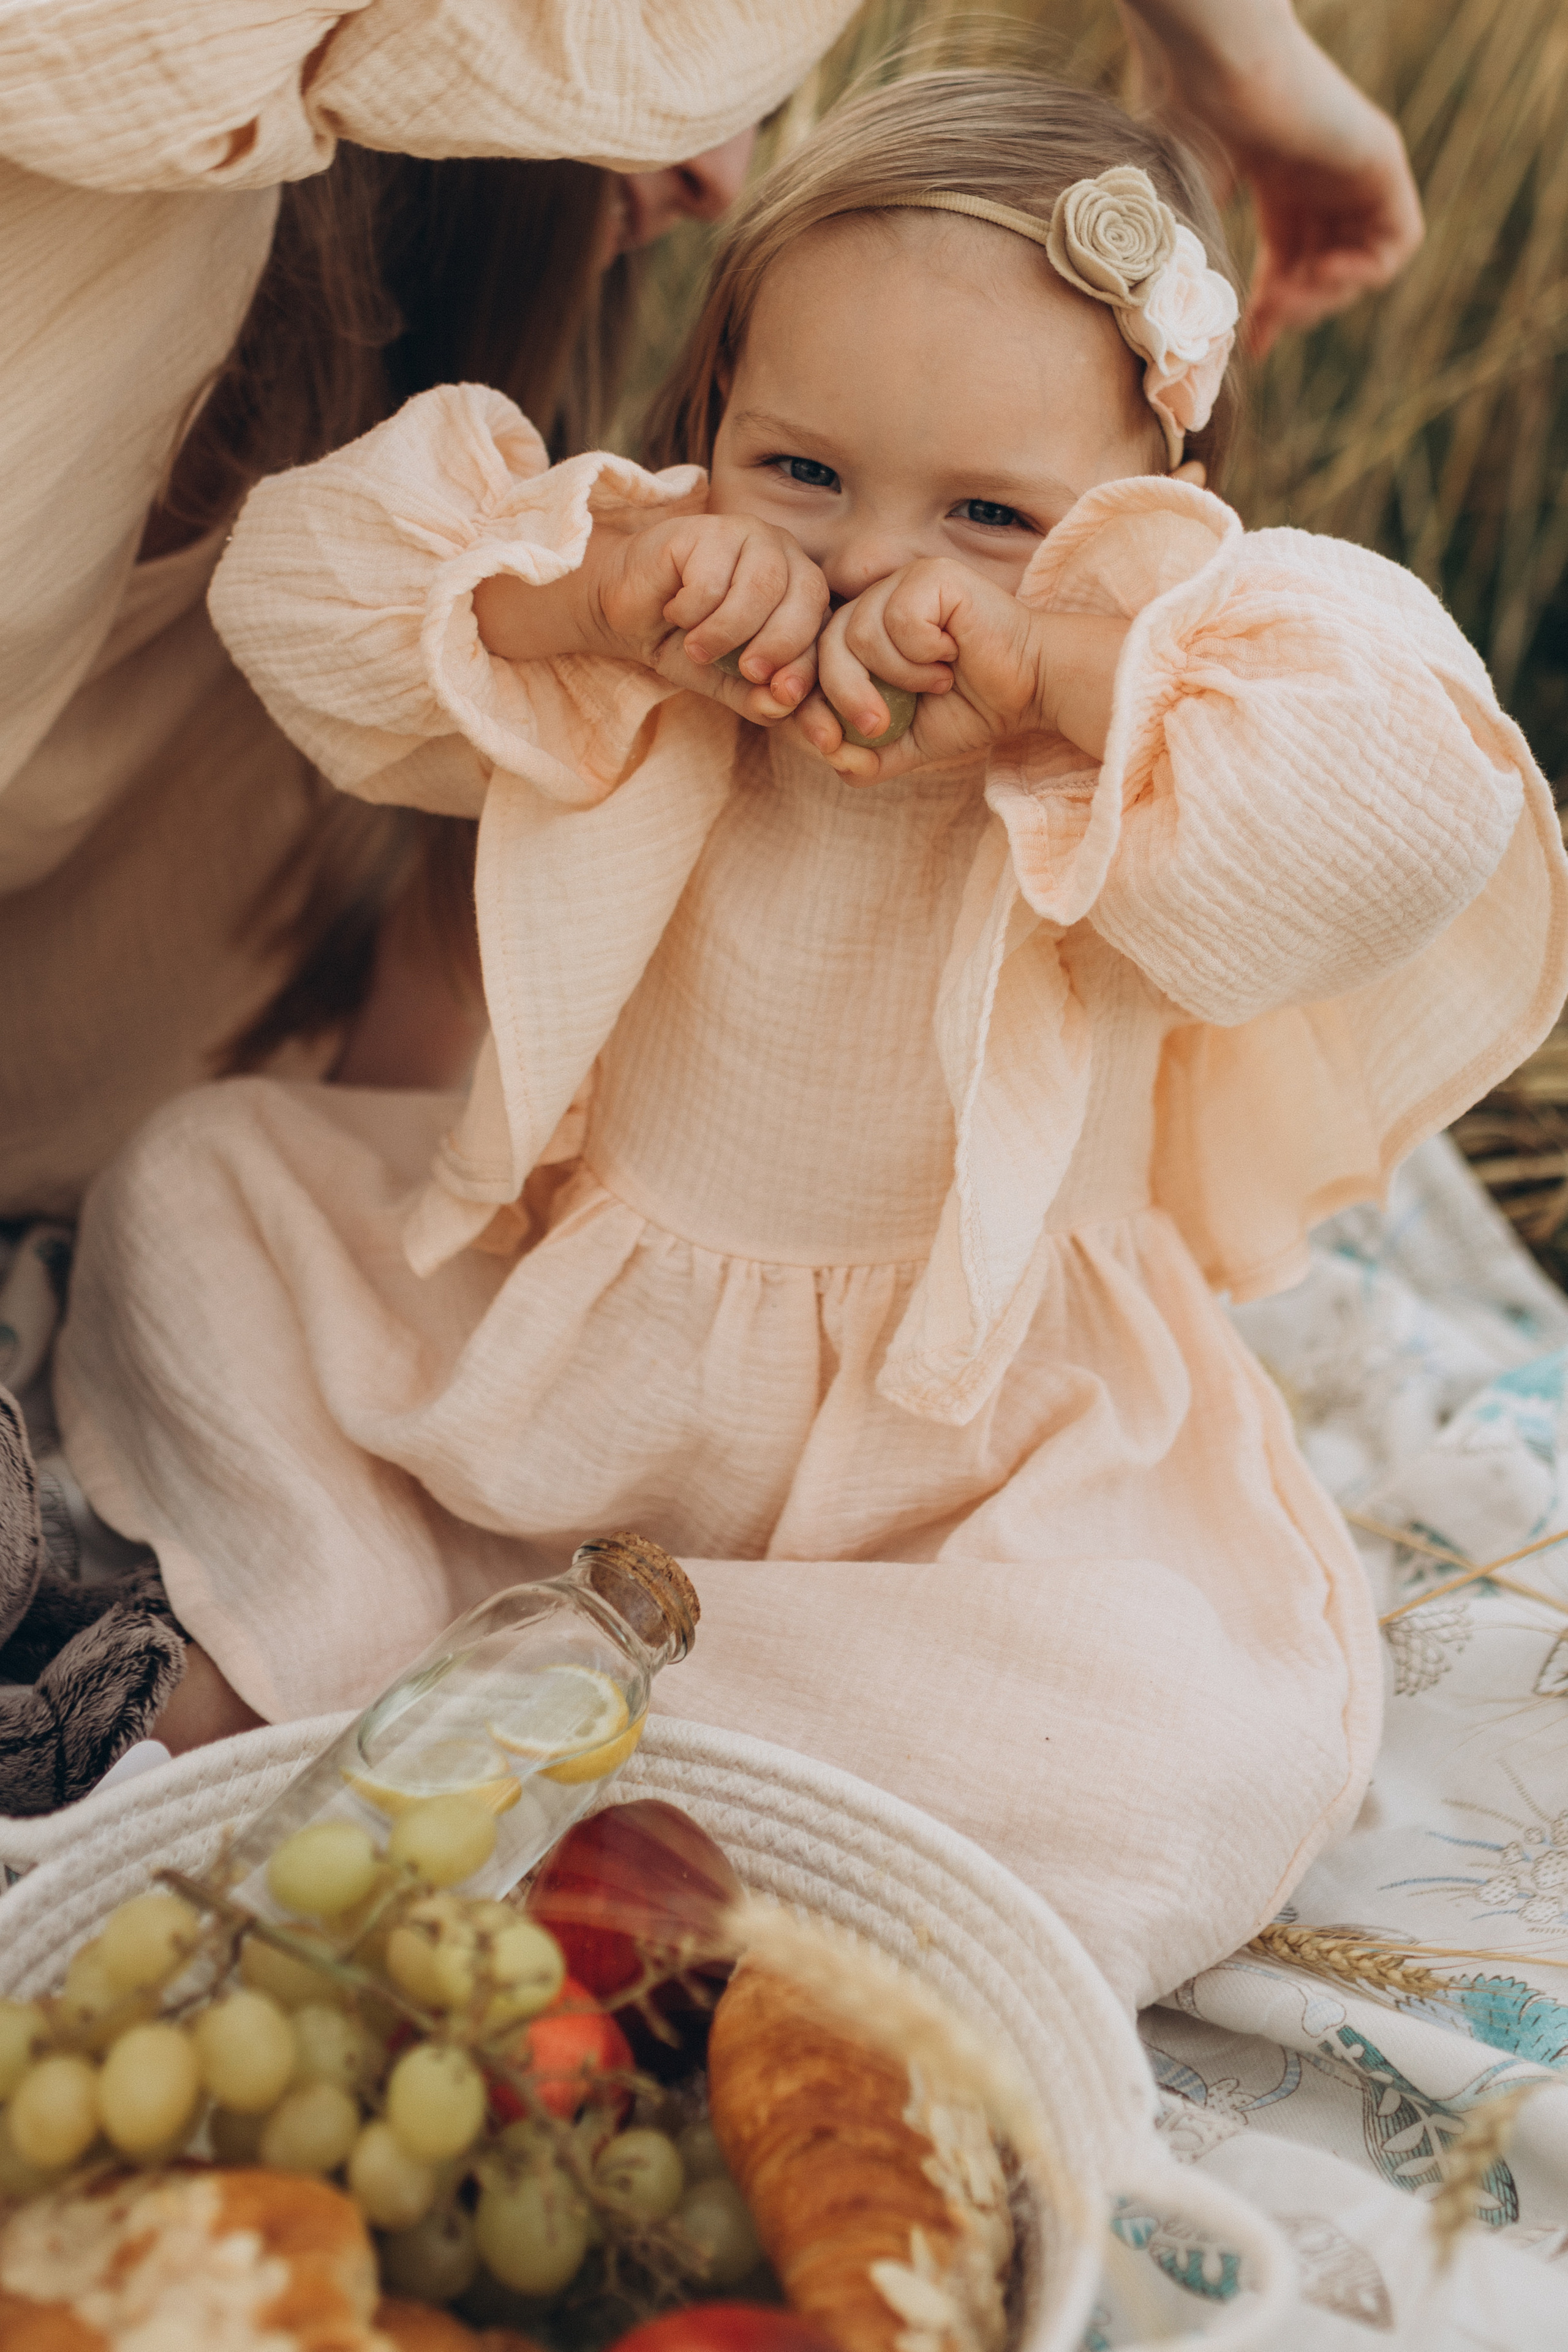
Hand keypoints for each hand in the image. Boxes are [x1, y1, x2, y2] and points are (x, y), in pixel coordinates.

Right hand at [474, 513, 828, 725]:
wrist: (627, 612)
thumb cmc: (682, 642)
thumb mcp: (723, 682)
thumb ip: (755, 697)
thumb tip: (782, 708)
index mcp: (801, 595)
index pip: (822, 630)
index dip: (807, 667)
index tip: (782, 697)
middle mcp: (784, 558)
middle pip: (803, 600)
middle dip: (776, 645)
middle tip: (746, 672)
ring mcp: (749, 536)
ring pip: (761, 586)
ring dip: (727, 630)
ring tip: (697, 648)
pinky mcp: (709, 529)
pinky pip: (713, 579)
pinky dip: (692, 610)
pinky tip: (674, 611)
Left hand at [787, 560, 1126, 784]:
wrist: (1032, 689)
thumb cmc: (974, 708)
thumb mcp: (910, 744)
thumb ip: (868, 757)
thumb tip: (831, 759)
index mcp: (863, 638)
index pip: (811, 665)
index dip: (808, 703)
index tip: (825, 741)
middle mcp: (877, 602)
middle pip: (827, 647)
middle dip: (845, 696)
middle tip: (879, 725)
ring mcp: (903, 584)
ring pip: (859, 632)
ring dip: (897, 673)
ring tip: (936, 681)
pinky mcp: (931, 576)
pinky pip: (898, 617)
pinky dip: (921, 650)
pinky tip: (951, 654)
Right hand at [1120, 0, 1422, 353]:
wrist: (1211, 68)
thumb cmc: (1182, 126)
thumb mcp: (1185, 215)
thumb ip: (1199, 269)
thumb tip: (1198, 335)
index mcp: (1276, 184)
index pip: (1290, 263)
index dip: (1273, 314)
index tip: (1251, 347)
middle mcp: (1318, 178)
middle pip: (1323, 270)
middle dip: (1297, 311)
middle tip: (1265, 320)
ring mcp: (1352, 168)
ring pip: (1363, 263)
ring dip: (1327, 299)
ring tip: (1291, 298)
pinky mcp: (1381, 159)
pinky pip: (1400, 241)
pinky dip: (1366, 273)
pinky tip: (1325, 273)